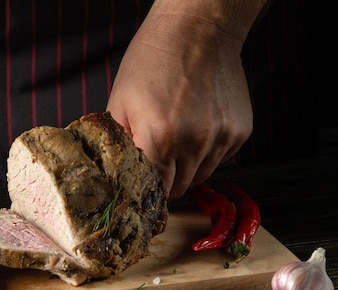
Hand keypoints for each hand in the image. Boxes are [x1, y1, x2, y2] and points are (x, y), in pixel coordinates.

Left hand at [107, 2, 260, 199]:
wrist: (197, 31)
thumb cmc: (151, 62)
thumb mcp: (119, 102)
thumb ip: (119, 144)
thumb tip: (117, 174)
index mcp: (159, 138)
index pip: (154, 188)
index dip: (146, 189)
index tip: (142, 187)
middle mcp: (194, 142)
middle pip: (179, 188)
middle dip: (165, 182)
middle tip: (157, 164)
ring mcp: (221, 137)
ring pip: (201, 176)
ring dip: (187, 169)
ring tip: (176, 142)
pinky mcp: (240, 131)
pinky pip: (221, 159)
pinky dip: (208, 153)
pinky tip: (196, 129)